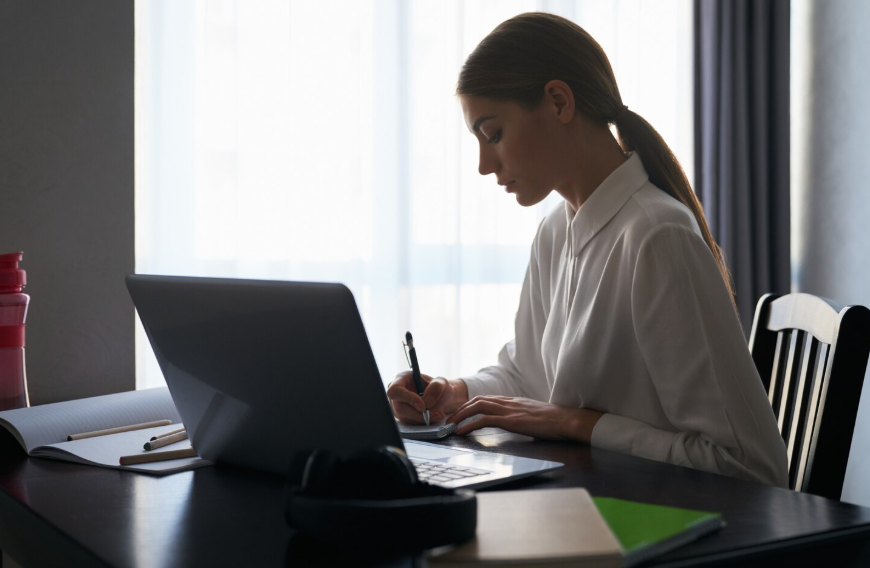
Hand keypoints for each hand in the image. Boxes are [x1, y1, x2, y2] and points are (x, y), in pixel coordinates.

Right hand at [387, 372, 468, 423]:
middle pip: (400, 408)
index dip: (408, 399)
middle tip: (436, 414)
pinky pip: (411, 424)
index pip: (395, 390)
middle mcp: (397, 394)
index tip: (423, 406)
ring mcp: (399, 407)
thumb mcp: (442, 382)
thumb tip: (426, 402)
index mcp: (401, 379)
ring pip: (406, 418)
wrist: (442, 398)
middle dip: (419, 414)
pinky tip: (434, 417)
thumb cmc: (439, 387)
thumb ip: (436, 387)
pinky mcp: (404, 417)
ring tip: (439, 415)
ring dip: (424, 419)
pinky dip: (424, 422)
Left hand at [446, 396, 603, 442]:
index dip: (470, 404)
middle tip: (450, 419)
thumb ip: (520, 416)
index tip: (460, 412)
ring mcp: (509, 410)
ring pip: (477, 406)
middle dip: (461, 408)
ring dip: (460, 415)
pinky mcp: (511, 421)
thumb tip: (514, 423)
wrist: (567, 420)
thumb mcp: (532, 415)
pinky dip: (470, 424)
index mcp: (513, 400)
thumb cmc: (554, 421)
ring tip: (450, 425)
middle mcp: (508, 402)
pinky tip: (462, 432)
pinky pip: (484, 420)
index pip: (486, 398)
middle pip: (478, 399)